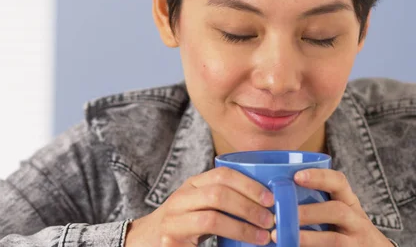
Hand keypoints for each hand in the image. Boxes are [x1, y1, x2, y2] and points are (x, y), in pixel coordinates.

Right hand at [125, 167, 274, 246]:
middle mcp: (182, 197)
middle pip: (218, 194)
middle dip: (248, 207)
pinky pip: (200, 242)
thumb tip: (268, 202)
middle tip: (269, 220)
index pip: (222, 175)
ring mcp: (173, 220)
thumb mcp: (203, 203)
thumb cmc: (186, 222)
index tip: (270, 198)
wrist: (146, 240)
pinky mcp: (170, 241)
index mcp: (194, 184)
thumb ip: (226, 198)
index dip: (249, 185)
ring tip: (261, 237)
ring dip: (241, 228)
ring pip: (211, 219)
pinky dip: (226, 242)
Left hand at [271, 169, 392, 246]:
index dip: (319, 177)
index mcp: (349, 202)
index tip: (297, 176)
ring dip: (307, 238)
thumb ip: (317, 203)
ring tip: (279, 236)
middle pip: (337, 211)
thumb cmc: (347, 229)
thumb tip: (276, 196)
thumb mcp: (340, 212)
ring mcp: (356, 242)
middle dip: (309, 212)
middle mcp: (356, 220)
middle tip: (280, 215)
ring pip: (335, 240)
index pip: (339, 182)